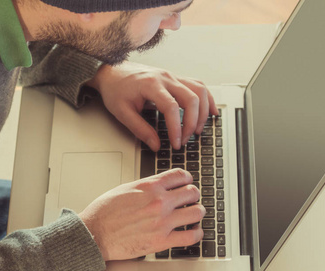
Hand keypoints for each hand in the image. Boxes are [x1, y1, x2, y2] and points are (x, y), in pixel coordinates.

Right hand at [78, 169, 204, 260]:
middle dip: (194, 194)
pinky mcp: (161, 241)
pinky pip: (190, 236)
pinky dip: (197, 233)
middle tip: (192, 198)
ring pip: (196, 212)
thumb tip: (161, 185)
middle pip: (192, 192)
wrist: (94, 233)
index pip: (180, 175)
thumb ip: (148, 186)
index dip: (187, 178)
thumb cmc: (105, 212)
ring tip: (195, 213)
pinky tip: (195, 231)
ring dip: (198, 212)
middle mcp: (159, 202)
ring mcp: (162, 222)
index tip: (187, 182)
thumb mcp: (126, 188)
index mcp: (150, 186)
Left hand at [87, 62, 218, 150]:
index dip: (177, 128)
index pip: (171, 107)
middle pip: (191, 98)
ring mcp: (173, 77)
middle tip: (186, 139)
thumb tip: (156, 145)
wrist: (112, 71)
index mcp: (151, 85)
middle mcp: (166, 78)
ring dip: (203, 112)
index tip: (176, 143)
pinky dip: (208, 99)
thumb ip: (140, 130)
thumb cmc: (116, 89)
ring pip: (199, 90)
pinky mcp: (176, 79)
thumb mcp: (122, 112)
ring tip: (198, 129)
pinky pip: (199, 86)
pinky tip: (212, 111)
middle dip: (193, 122)